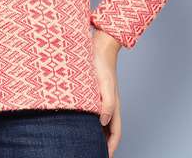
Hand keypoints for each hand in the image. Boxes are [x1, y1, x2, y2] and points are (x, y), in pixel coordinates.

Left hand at [92, 29, 121, 157]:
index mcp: (114, 106)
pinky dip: (86, 118)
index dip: (110, 147)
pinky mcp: (92, 91)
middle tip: (87, 151)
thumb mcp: (104, 84)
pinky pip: (90, 110)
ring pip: (98, 121)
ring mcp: (100, 98)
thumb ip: (107, 104)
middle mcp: (108, 105)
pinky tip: (75, 119)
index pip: (115, 133)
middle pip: (106, 130)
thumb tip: (102, 121)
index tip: (102, 157)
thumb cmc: (102, 64)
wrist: (99, 45)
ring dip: (92, 131)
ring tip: (80, 141)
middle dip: (100, 143)